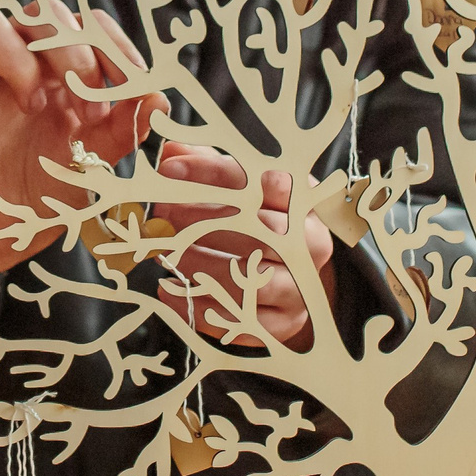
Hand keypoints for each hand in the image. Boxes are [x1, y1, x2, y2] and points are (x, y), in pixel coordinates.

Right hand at [0, 1, 159, 325]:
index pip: (84, 23)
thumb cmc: (49, 185)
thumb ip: (126, 127)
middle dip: (73, 50)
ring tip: (36, 104)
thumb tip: (160, 99)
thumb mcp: (96, 159)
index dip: (112, 42)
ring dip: (18, 57)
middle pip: (39, 13)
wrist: (3, 233)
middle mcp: (16, 59)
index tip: (135, 80)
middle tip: (90, 105)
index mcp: (58, 65)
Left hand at [150, 144, 334, 347]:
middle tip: (165, 212)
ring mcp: (299, 288)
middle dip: (204, 221)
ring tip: (165, 253)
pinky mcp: (283, 324)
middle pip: (262, 233)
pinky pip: (241, 322)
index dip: (215, 174)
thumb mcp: (242, 186)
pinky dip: (199, 306)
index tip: (172, 170)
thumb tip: (172, 151)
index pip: (266, 182)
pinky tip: (170, 289)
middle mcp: (310, 246)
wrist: (294, 271)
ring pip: (252, 282)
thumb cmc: (260, 218)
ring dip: (200, 266)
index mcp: (304, 202)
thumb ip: (210, 169)